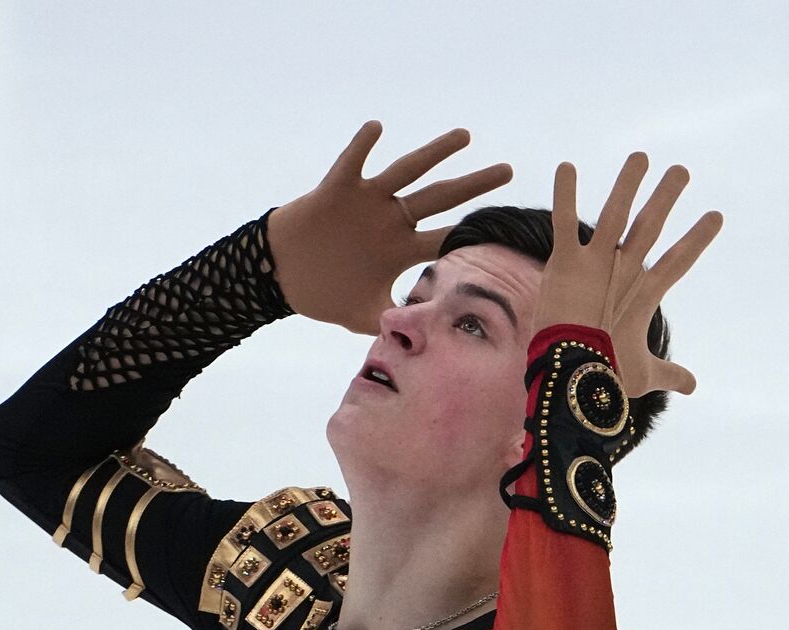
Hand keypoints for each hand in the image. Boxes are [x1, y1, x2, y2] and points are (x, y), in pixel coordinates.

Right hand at [266, 120, 512, 334]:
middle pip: (441, 198)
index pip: (444, 238)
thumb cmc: (322, 291)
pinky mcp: (338, 189)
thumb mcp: (362, 314)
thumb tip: (419, 342)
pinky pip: (352, 163)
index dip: (471, 236)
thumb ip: (392, 322)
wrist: (280, 273)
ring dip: (435, 154)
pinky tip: (376, 128)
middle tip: (509, 171)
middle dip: (474, 185)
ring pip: (407, 172)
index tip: (504, 229)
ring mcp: (367, 201)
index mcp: (400, 247)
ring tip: (465, 136)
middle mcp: (391, 219)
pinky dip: (362, 146)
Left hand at [532, 152, 722, 397]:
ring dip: (627, 184)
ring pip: (614, 214)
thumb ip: (669, 374)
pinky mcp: (565, 262)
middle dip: (666, 197)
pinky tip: (566, 166)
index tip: (716, 215)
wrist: (573, 372)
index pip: (679, 260)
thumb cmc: (608, 375)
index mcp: (647, 292)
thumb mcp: (644, 374)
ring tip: (640, 157)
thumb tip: (692, 386)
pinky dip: (565, 193)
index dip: (697, 238)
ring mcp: (596, 263)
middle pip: (651, 226)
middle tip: (681, 170)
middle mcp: (625, 270)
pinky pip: (563, 221)